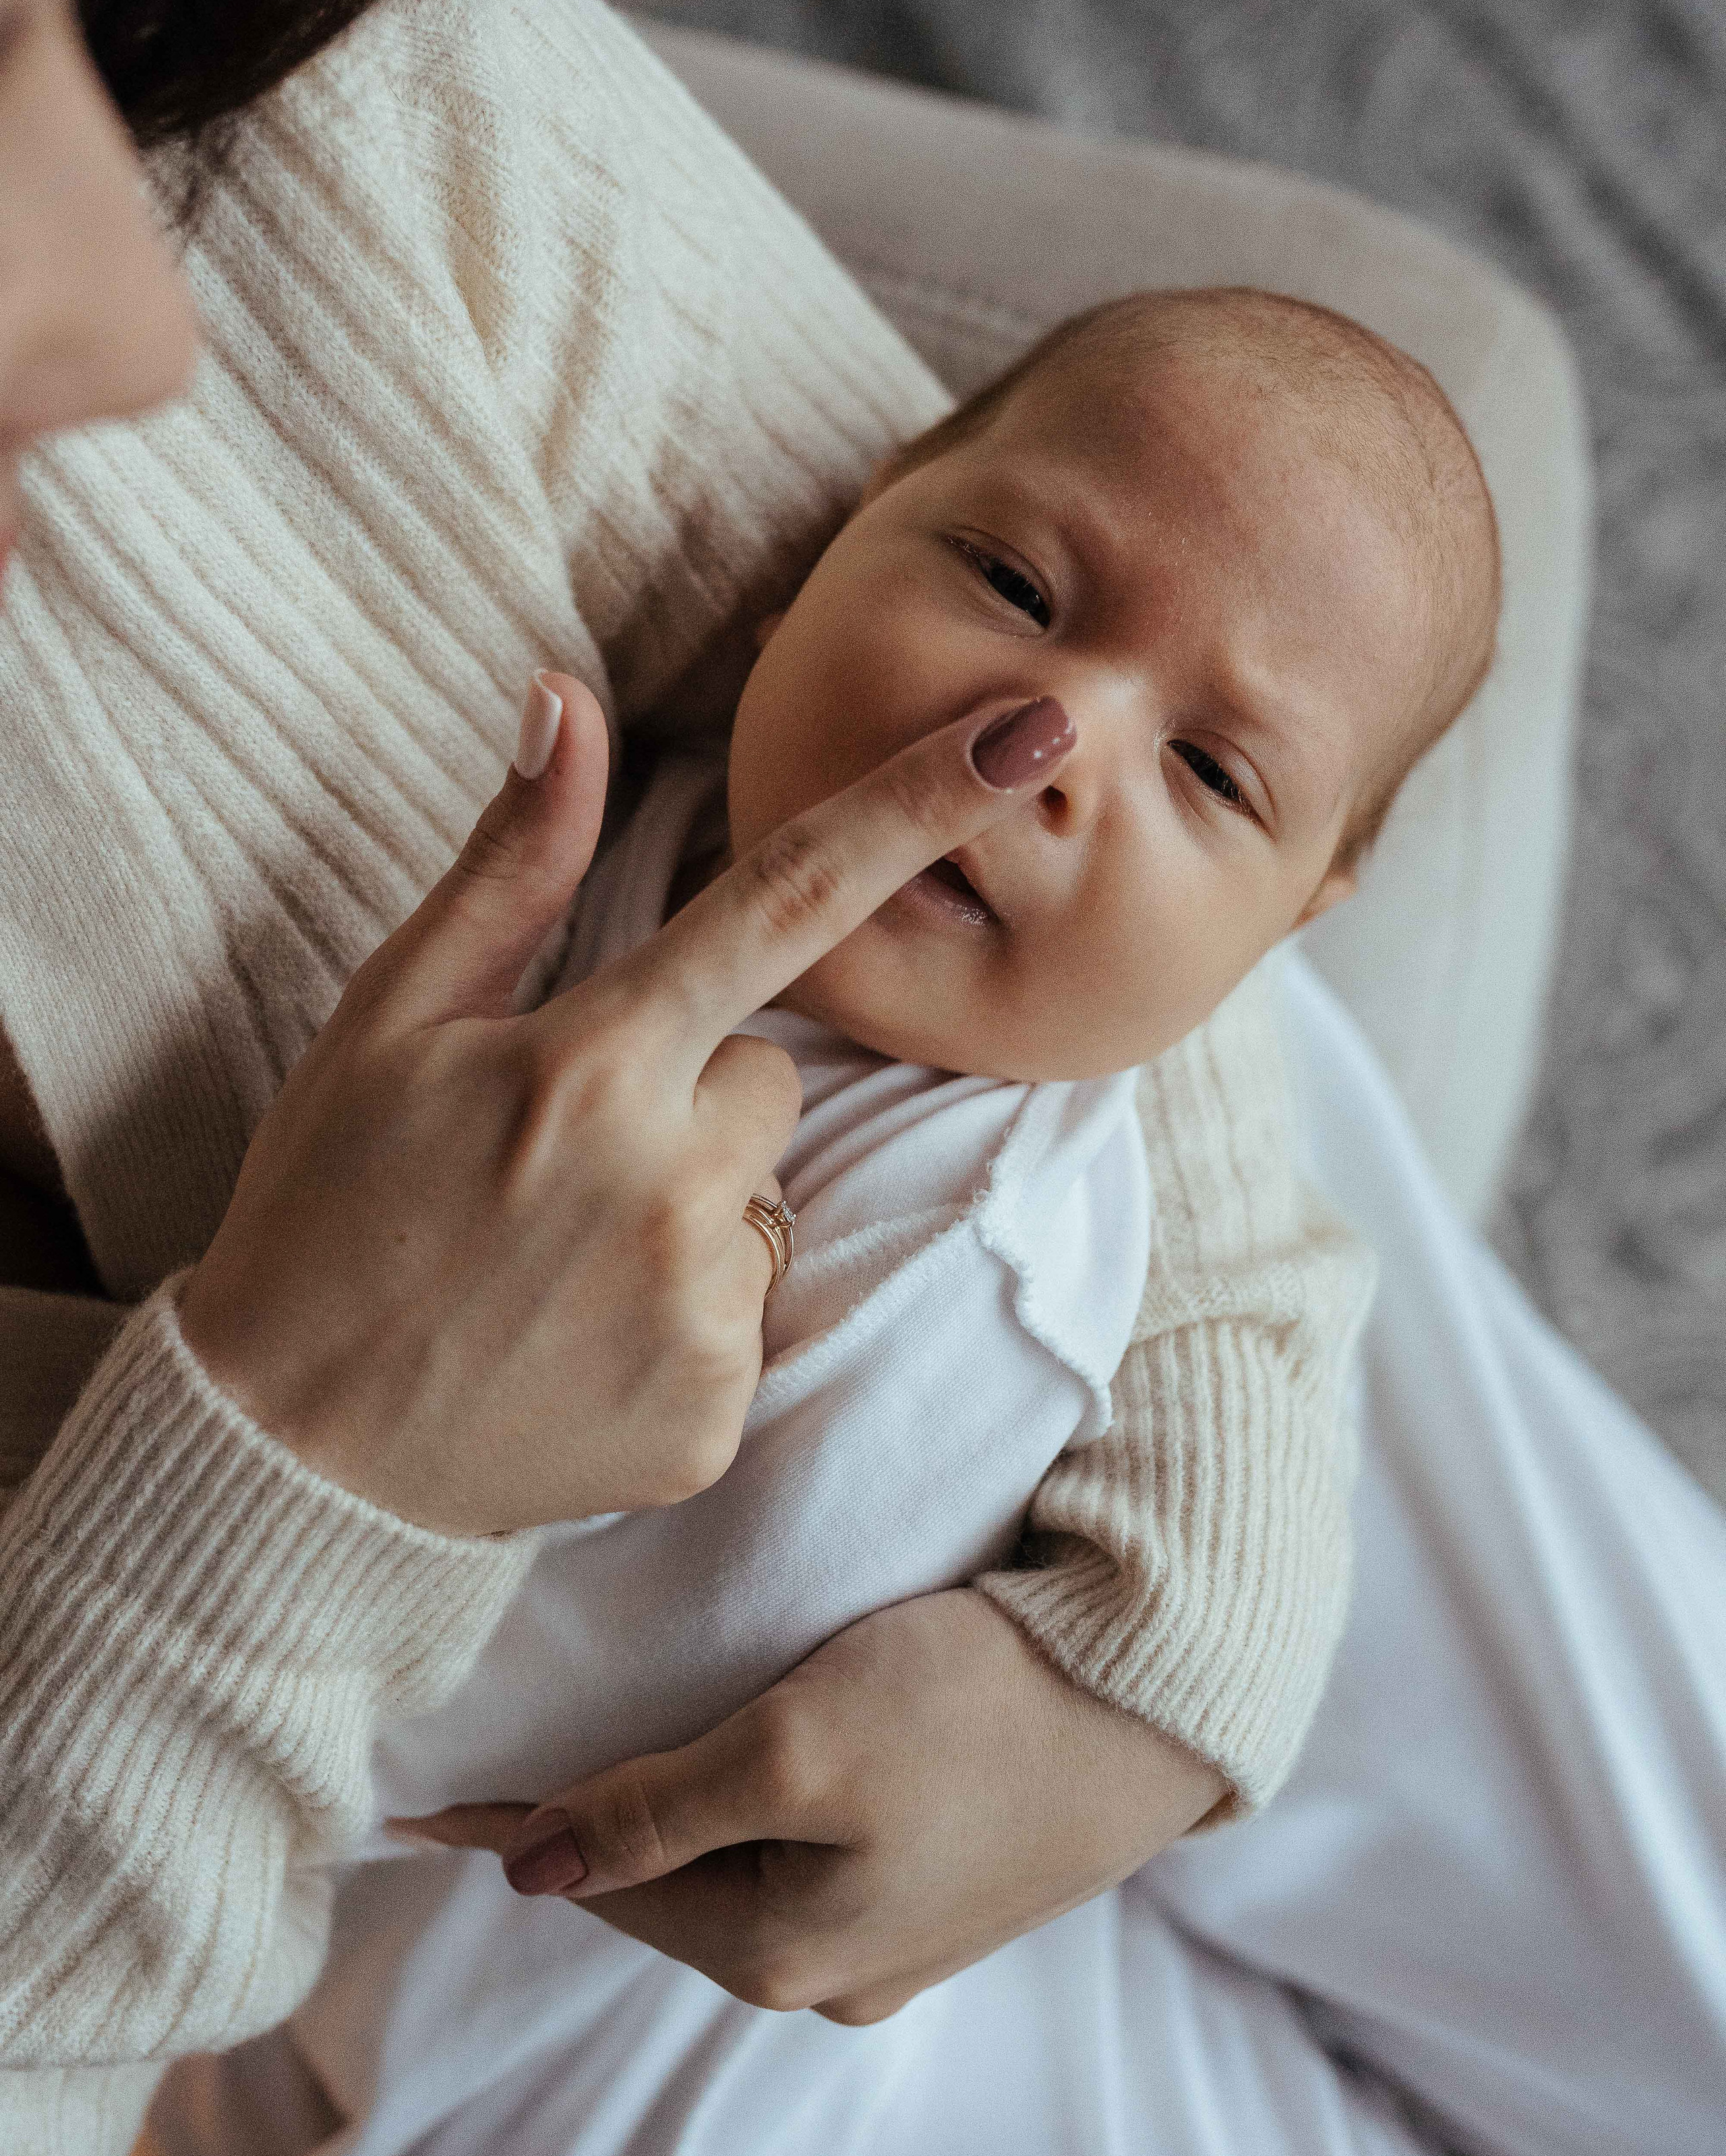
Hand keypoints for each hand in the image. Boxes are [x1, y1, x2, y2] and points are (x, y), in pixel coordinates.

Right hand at [179, 678, 1071, 1536]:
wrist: (291, 1457)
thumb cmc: (329, 1208)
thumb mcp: (392, 1020)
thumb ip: (514, 865)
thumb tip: (567, 698)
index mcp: (593, 1065)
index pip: (793, 898)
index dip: (924, 804)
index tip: (1039, 732)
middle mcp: (669, 1185)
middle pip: (770, 1080)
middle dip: (689, 1098)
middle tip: (552, 1161)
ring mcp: (701, 1312)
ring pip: (762, 1199)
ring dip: (689, 1213)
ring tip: (554, 1262)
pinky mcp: (717, 1414)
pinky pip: (747, 1313)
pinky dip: (681, 1319)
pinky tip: (577, 1343)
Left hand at [394, 1589, 1226, 2018]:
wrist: (1153, 1698)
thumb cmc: (973, 1705)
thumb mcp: (793, 1744)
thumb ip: (657, 1810)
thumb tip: (535, 1871)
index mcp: (783, 1952)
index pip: (604, 1882)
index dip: (512, 1825)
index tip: (422, 1796)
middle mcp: (833, 1968)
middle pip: (668, 1886)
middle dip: (592, 1824)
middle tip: (509, 1753)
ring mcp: (897, 1930)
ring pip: (738, 1868)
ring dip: (674, 1810)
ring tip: (608, 1749)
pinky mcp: (945, 1871)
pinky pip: (808, 1846)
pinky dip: (754, 1802)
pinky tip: (741, 1757)